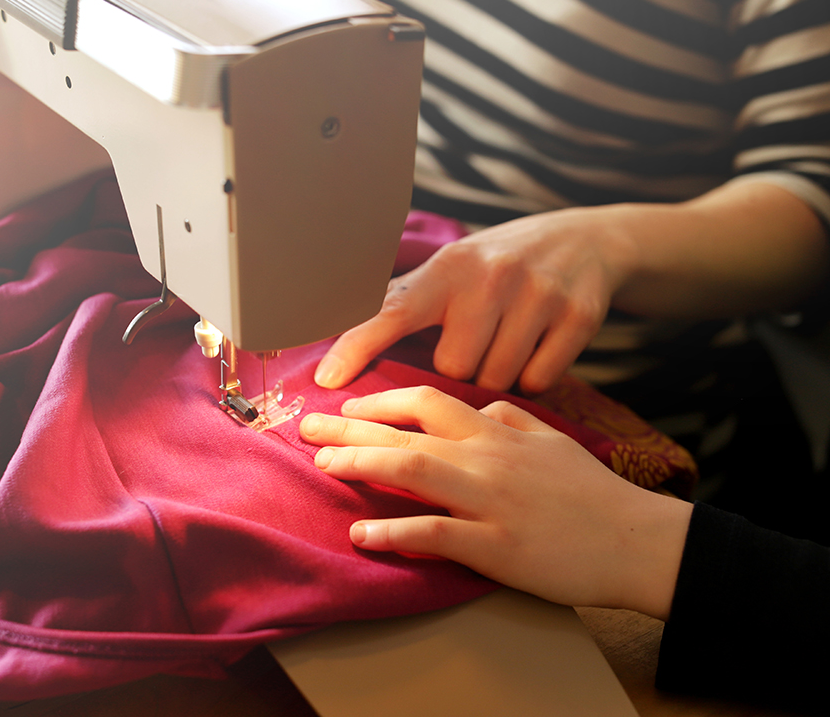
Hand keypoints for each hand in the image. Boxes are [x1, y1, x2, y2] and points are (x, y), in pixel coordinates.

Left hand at [300, 387, 691, 619]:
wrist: (638, 541)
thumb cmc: (593, 494)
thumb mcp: (554, 441)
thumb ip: (513, 418)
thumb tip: (479, 407)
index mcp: (498, 431)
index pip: (428, 400)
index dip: (381, 400)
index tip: (347, 406)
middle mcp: (488, 457)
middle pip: (406, 430)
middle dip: (349, 427)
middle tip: (306, 428)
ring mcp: (490, 500)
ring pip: (413, 469)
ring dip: (360, 464)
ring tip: (322, 465)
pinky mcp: (496, 544)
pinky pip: (434, 533)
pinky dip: (392, 531)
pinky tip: (361, 532)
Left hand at [315, 207, 636, 393]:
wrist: (587, 239)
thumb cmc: (498, 265)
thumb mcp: (451, 269)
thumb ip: (405, 304)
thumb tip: (339, 349)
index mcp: (447, 268)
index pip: (393, 310)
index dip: (357, 345)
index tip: (328, 379)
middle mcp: (490, 277)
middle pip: (452, 368)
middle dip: (460, 368)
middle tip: (476, 340)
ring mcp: (538, 295)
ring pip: (495, 380)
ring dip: (496, 376)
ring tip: (506, 342)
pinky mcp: (578, 317)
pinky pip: (539, 382)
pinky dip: (534, 379)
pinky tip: (536, 349)